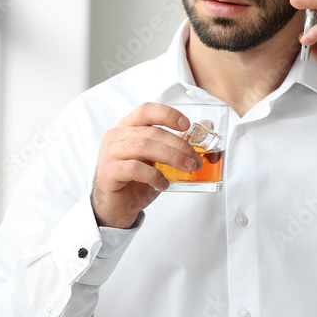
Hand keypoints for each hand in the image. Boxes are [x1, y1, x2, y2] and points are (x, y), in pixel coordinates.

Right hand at [91, 103, 202, 228]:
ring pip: (144, 146)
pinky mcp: (109, 171)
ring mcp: (110, 153)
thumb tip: (207, 127)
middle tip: (195, 160)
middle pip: (151, 132)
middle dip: (178, 144)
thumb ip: (177, 143)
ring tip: (187, 169)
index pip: (146, 111)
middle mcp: (116, 135)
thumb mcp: (159, 159)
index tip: (186, 124)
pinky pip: (135, 168)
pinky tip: (164, 184)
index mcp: (128, 126)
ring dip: (171, 157)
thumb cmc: (137, 180)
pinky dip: (154, 175)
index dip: (167, 114)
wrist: (116, 206)